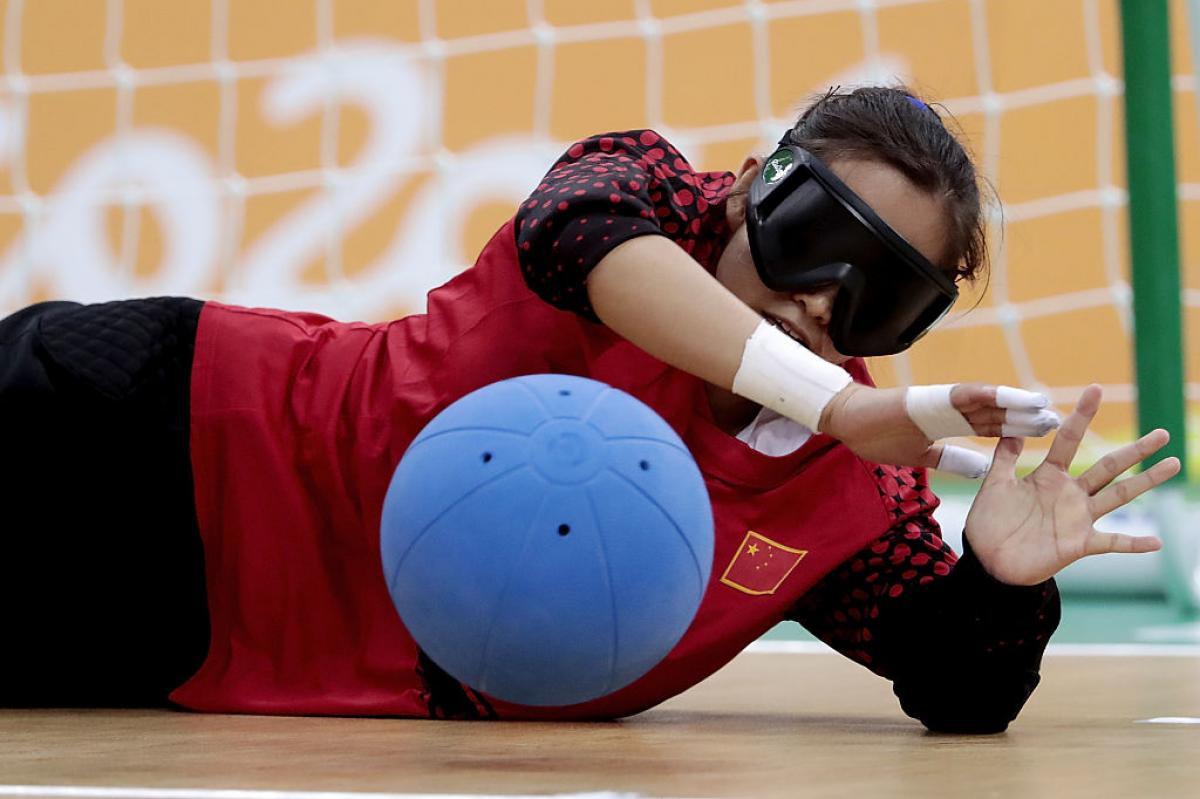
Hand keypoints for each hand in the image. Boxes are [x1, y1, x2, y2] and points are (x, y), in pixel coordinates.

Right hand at [819, 382, 1047, 469]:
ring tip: (1043, 406)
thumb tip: (983, 469)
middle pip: (995, 415)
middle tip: (1057, 421)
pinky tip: (1013, 396)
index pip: (989, 426)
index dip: (1016, 429)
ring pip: (986, 404)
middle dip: (1024, 418)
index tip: (1042, 432)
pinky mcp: (930, 398)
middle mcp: (950, 410)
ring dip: (1015, 405)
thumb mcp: (921, 456)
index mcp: (948, 423)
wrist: (848, 421)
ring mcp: (941, 402)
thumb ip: (952, 460)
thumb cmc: (877, 437)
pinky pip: (965, 396)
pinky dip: (990, 396)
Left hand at [963, 385, 1179, 585]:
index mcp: (1049, 476)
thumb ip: (1004, 457)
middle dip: (1134, 450)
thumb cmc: (990, 522)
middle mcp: (1070, 494)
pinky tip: (1155, 541)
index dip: (1082, 415)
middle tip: (1161, 432)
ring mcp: (1078, 518)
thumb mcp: (995, 484)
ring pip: (1119, 496)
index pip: (1070, 440)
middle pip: (1108, 466)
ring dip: (1146, 482)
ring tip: (1172, 464)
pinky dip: (1132, 543)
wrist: (987, 560)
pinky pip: (1111, 542)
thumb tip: (1010, 427)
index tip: (1095, 389)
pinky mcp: (1078, 544)